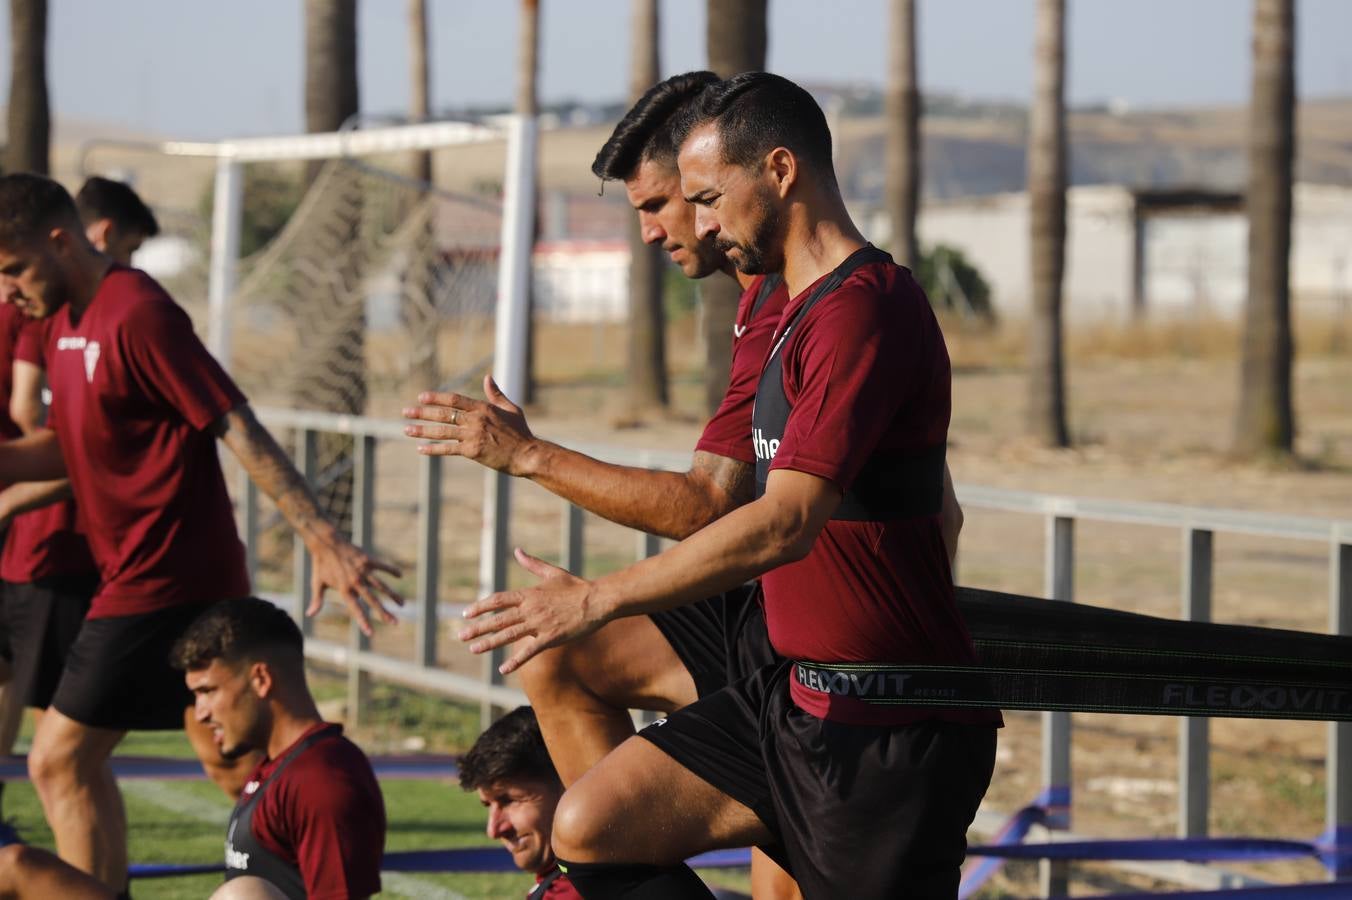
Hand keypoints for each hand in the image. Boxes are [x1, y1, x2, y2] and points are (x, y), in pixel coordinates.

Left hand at [305, 532, 403, 635]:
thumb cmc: (320, 564)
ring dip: (392, 595)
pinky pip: (382, 566)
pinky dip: (391, 570)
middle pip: (373, 600)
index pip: (356, 609)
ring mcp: (363, 570)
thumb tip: (309, 614)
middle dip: (384, 613)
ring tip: (402, 604)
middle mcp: (356, 581)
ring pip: (381, 585)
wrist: (326, 542)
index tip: (371, 633)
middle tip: (395, 622)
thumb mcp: (317, 583)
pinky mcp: (368, 559)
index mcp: (344, 589)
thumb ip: (317, 600)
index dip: (363, 621)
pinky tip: (400, 575)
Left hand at [403, 376, 536, 474]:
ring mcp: (473, 436)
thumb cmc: (520, 432)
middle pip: (444, 414)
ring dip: (422, 430)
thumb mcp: (510, 409)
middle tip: (406, 412)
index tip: (422, 397)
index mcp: (483, 408)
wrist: (527, 454)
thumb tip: (487, 377)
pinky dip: (433, 449)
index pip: (454, 399)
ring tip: (407, 429)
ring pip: (442, 431)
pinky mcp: (472, 451)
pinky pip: (448, 449)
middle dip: (422, 413)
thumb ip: (496, 394)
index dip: (436, 397)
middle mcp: (476, 420)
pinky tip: (420, 448)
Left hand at [459, 548, 606, 673]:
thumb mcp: (552, 572)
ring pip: (509, 635)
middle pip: (498, 619)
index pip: (498, 600)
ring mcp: (540, 624)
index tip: (466, 614)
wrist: (597, 600)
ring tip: (473, 649)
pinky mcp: (551, 637)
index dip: (480, 607)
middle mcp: (530, 609)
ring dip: (489, 643)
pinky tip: (503, 669)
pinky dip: (515, 661)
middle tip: (460, 635)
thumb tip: (517, 551)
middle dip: (478, 628)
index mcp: (529, 593)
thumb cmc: (576, 586)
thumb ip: (532, 563)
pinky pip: (529, 651)